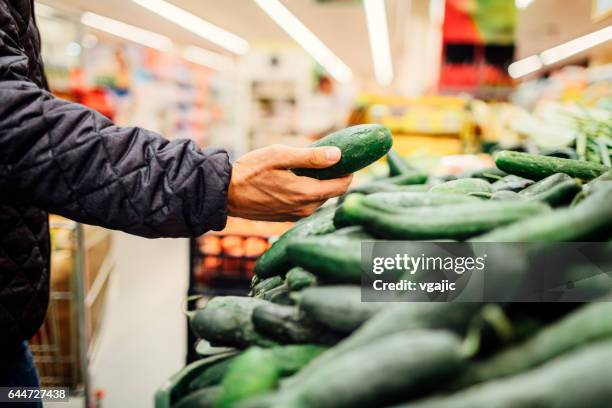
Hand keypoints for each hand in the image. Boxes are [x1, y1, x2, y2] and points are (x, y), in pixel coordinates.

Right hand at [228, 144, 351, 220]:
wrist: (225, 194)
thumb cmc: (250, 171)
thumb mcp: (280, 156)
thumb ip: (310, 157)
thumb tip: (337, 155)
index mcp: (306, 193)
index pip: (341, 186)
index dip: (348, 172)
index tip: (347, 160)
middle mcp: (304, 209)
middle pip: (331, 193)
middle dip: (332, 176)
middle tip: (324, 159)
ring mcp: (295, 215)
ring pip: (318, 199)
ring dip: (318, 184)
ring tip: (306, 168)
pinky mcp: (286, 217)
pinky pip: (305, 204)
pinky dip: (306, 192)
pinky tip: (294, 180)